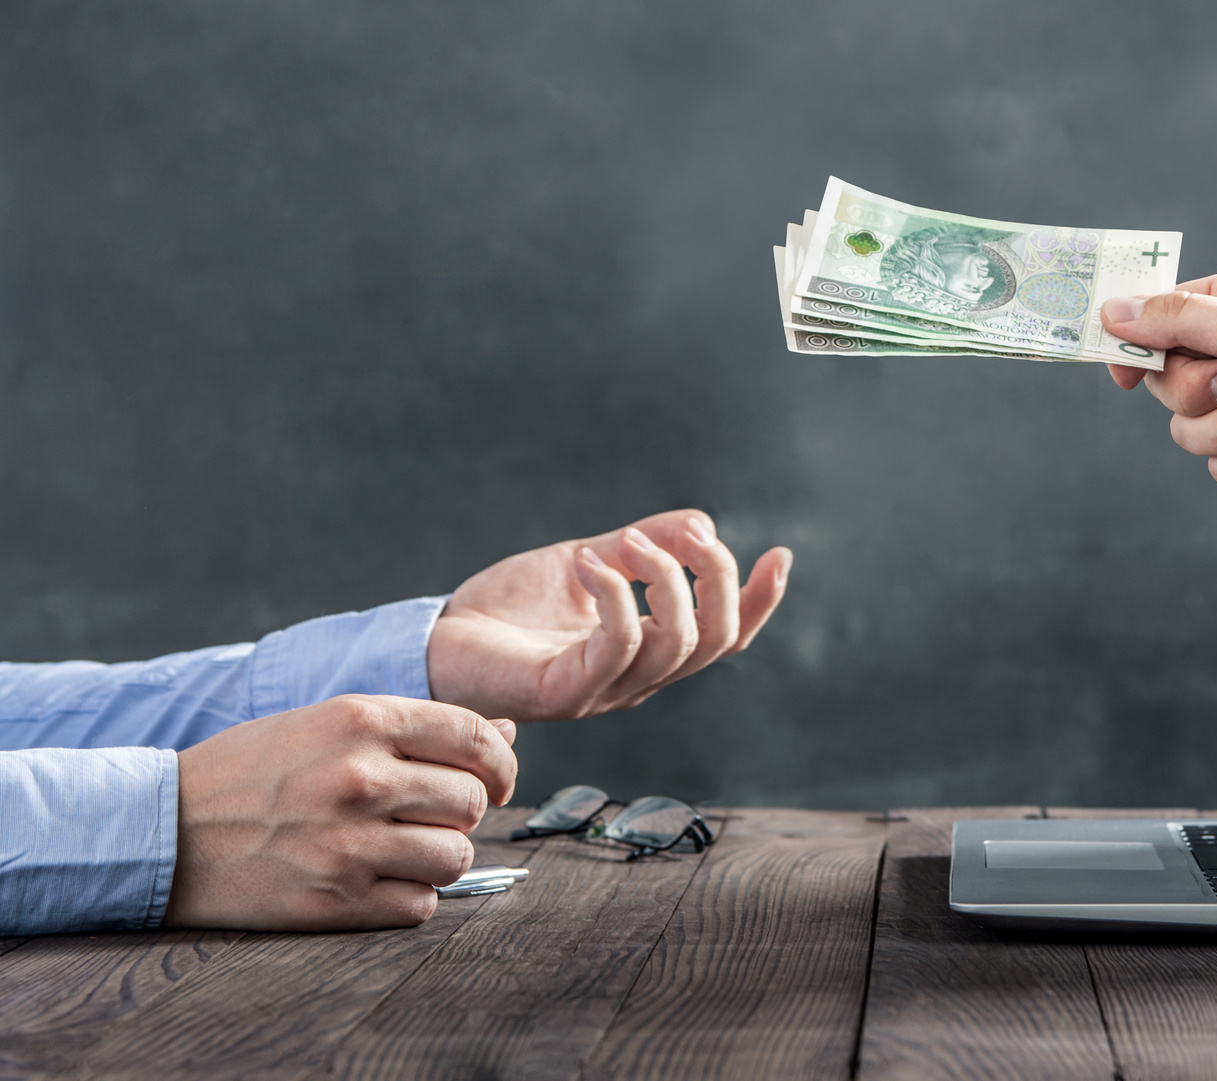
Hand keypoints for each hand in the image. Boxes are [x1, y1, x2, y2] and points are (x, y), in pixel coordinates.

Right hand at [165, 695, 517, 930]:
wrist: (167, 830)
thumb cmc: (251, 770)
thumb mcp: (327, 721)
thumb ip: (418, 726)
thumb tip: (505, 733)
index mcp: (361, 720)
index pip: (475, 737)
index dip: (500, 761)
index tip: (496, 777)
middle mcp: (361, 778)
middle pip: (473, 800)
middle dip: (463, 809)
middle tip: (430, 813)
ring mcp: (349, 844)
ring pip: (456, 855)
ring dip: (440, 855)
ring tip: (403, 847)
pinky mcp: (336, 901)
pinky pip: (420, 905)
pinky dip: (410, 897)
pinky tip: (378, 879)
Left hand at [427, 509, 793, 721]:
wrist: (436, 641)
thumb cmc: (508, 611)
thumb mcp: (588, 561)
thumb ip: (642, 545)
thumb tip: (702, 523)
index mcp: (648, 650)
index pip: (724, 637)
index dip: (760, 602)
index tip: (780, 554)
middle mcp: (636, 678)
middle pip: (714, 641)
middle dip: (719, 579)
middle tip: (690, 534)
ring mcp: (603, 690)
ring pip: (675, 645)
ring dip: (664, 578)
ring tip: (625, 540)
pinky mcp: (566, 692)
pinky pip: (616, 648)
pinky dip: (615, 595)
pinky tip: (590, 562)